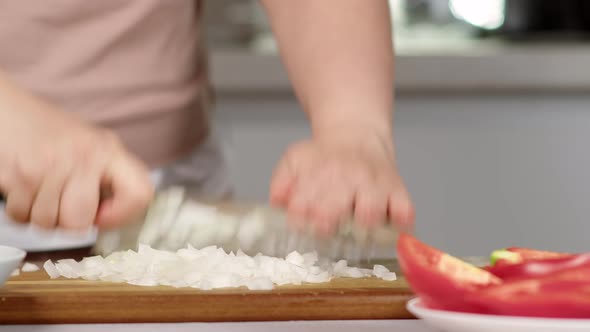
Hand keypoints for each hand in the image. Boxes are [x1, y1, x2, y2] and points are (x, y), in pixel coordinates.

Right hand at [0, 80, 153, 230]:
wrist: (8, 109)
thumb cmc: (50, 130)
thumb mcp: (93, 144)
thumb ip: (108, 176)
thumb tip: (115, 215)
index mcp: (108, 150)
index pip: (139, 193)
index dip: (124, 213)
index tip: (106, 215)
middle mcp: (83, 157)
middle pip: (81, 221)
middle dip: (69, 222)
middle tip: (63, 205)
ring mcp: (51, 166)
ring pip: (48, 223)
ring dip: (41, 215)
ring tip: (42, 191)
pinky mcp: (20, 174)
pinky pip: (22, 216)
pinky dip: (21, 210)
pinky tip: (25, 188)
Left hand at [269, 128, 413, 234]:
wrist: (356, 133)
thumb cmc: (323, 156)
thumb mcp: (294, 161)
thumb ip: (281, 183)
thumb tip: (278, 203)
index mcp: (318, 175)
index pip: (302, 206)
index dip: (299, 219)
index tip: (301, 223)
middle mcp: (346, 179)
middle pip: (333, 212)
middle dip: (325, 225)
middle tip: (325, 229)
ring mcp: (374, 186)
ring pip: (369, 215)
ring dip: (361, 229)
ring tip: (356, 232)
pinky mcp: (399, 191)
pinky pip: (403, 213)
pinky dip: (399, 225)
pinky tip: (388, 227)